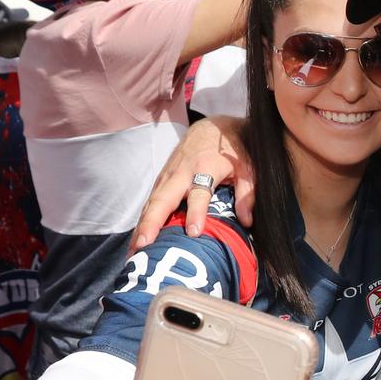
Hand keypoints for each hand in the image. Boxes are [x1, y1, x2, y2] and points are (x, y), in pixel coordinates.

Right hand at [131, 116, 251, 251]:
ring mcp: (168, 175)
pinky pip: (150, 201)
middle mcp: (182, 172)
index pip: (200, 193)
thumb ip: (247, 192)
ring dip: (141, 225)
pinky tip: (136, 240)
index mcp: (205, 167)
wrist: (212, 127)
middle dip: (152, 222)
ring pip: (152, 202)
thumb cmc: (232, 149)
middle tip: (143, 246)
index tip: (193, 233)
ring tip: (133, 251)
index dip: (196, 212)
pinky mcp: (162, 179)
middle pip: (164, 198)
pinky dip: (142, 220)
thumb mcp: (247, 167)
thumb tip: (247, 221)